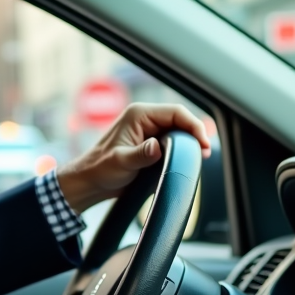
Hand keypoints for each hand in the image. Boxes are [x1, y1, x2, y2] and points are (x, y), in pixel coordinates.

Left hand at [56, 103, 211, 213]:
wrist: (90, 181)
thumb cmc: (100, 169)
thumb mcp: (121, 162)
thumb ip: (140, 154)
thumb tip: (158, 147)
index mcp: (139, 114)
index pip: (176, 112)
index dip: (194, 125)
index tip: (203, 144)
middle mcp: (145, 118)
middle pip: (181, 120)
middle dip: (194, 135)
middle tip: (204, 154)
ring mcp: (148, 130)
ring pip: (178, 131)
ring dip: (189, 143)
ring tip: (199, 158)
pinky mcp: (150, 142)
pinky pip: (172, 141)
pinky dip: (181, 150)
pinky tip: (187, 160)